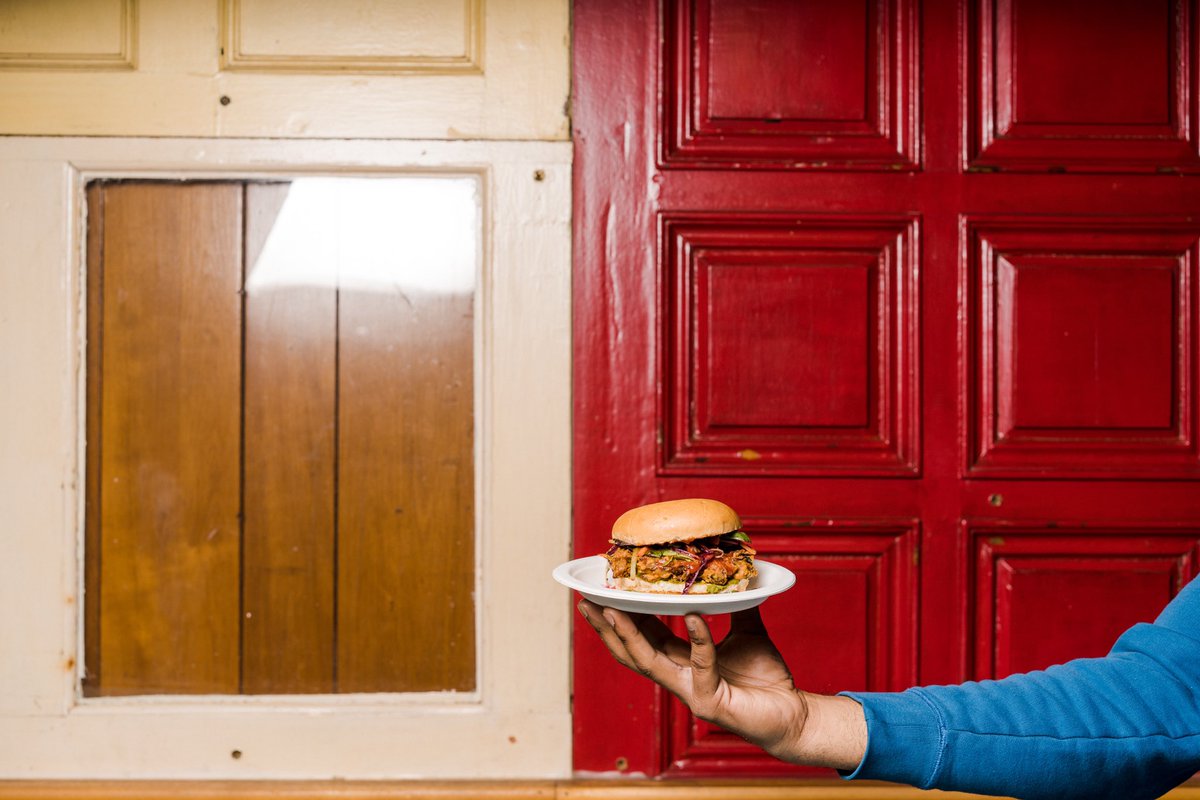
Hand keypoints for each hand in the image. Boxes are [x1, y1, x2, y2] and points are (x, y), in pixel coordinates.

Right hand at [578, 599, 865, 769]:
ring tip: (613, 608)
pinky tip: (693, 616)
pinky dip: (698, 638)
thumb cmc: (767, 679)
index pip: (643, 637)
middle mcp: (679, 678)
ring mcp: (691, 692)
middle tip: (585, 600)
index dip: (621, 616)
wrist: (793, 714)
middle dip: (605, 627)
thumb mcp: (748, 632)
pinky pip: (700, 665)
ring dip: (628, 635)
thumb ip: (735, 607)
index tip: (601, 591)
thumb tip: (735, 573)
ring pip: (648, 662)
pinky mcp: (710, 702)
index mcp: (682, 662)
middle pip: (631, 651)